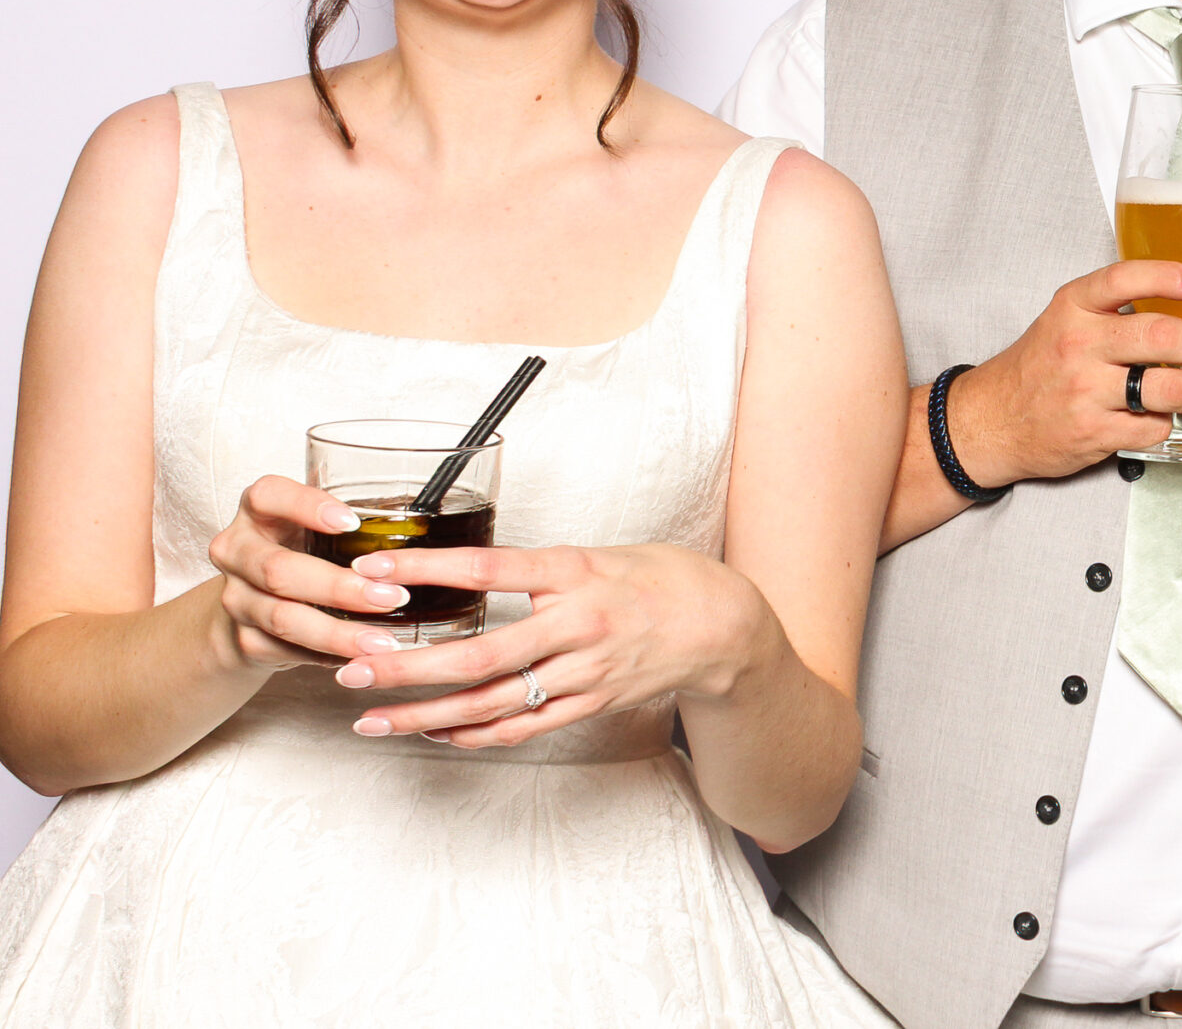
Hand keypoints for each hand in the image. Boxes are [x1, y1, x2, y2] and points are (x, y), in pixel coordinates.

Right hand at [205, 475, 420, 670]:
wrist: (252, 603)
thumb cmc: (303, 549)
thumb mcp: (318, 525)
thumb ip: (353, 523)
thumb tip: (428, 524)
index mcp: (258, 511)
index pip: (268, 496)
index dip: (307, 507)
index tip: (353, 523)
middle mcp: (237, 551)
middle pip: (279, 570)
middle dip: (339, 587)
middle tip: (392, 597)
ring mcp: (235, 598)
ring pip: (284, 618)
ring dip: (338, 633)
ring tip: (383, 642)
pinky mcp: (245, 638)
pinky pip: (287, 651)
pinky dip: (327, 656)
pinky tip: (361, 659)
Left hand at [331, 542, 766, 748]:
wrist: (721, 626)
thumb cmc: (660, 579)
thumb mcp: (599, 554)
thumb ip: (538, 569)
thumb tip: (465, 574)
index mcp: (576, 573)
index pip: (490, 569)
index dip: (427, 569)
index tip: (371, 570)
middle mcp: (578, 626)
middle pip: (480, 655)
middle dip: (407, 666)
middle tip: (351, 667)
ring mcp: (583, 672)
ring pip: (493, 703)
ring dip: (425, 714)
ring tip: (371, 718)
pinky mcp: (588, 703)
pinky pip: (522, 726)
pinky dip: (473, 733)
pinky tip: (434, 732)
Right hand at [947, 260, 1181, 485]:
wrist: (993, 419)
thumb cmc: (1039, 366)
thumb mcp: (1066, 319)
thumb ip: (1114, 308)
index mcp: (1074, 308)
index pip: (1123, 279)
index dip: (1168, 277)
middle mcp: (1079, 345)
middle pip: (1163, 338)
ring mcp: (1086, 391)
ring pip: (1168, 388)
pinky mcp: (1093, 431)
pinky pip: (1152, 426)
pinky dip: (1170, 422)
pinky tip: (1170, 415)